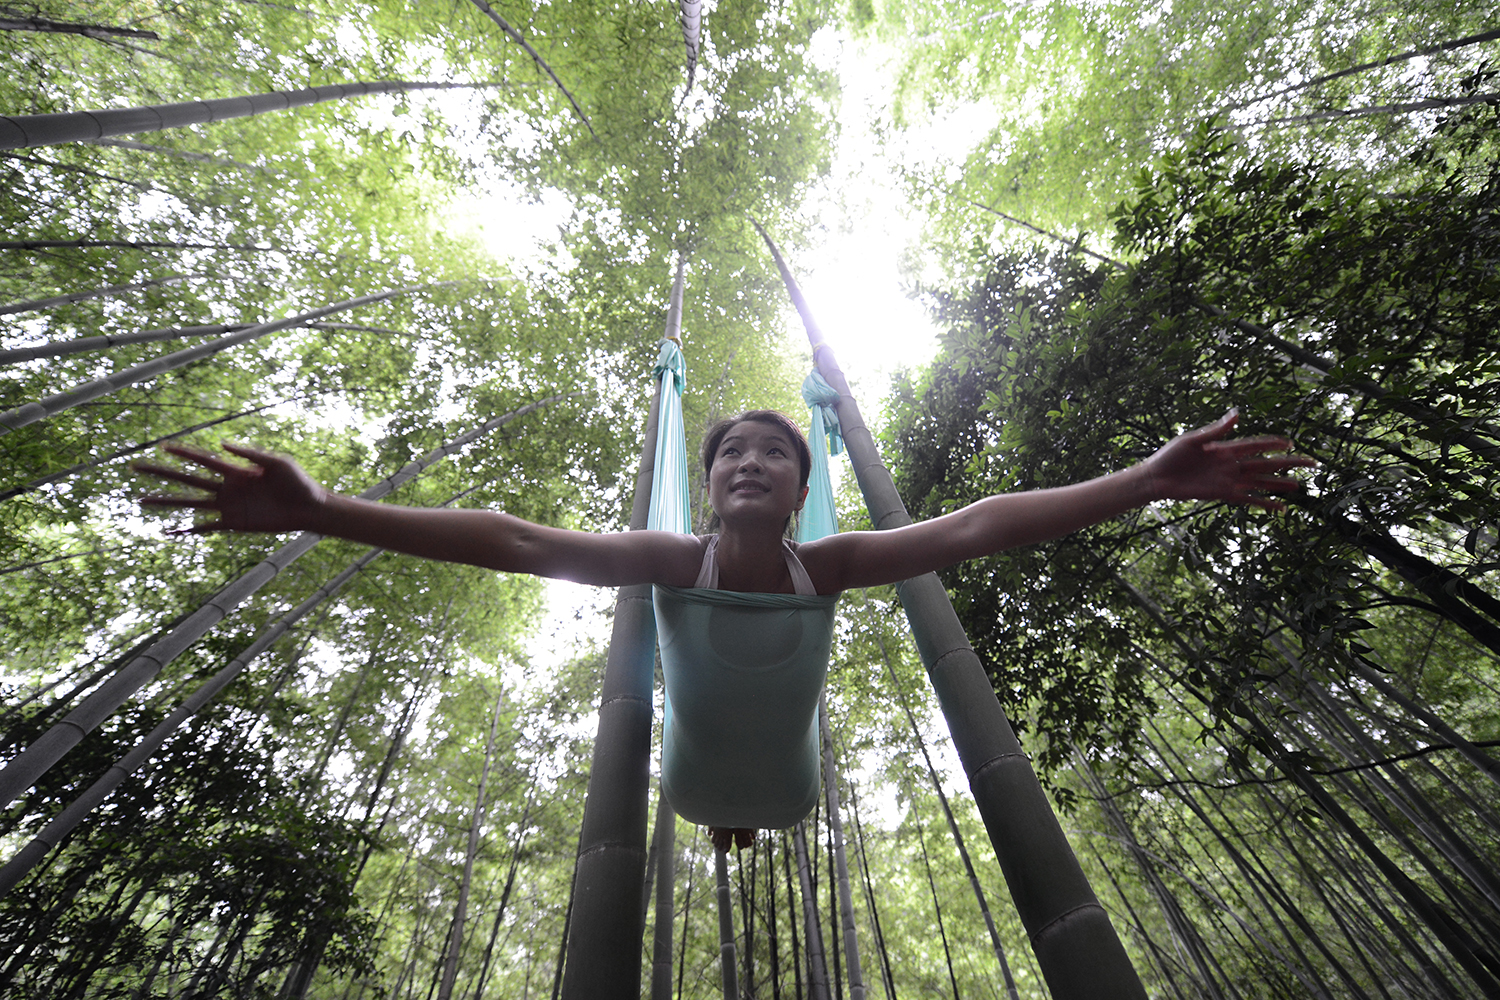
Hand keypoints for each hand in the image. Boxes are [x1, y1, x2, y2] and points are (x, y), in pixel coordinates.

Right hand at [134, 442, 329, 533]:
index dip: (182, 453)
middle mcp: (226, 487)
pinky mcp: (234, 523)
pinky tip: (169, 531)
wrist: (310, 508)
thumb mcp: (278, 463)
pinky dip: (187, 530)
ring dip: (165, 502)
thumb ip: (251, 454)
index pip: (202, 459)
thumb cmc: (299, 482)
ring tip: (141, 500)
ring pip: (189, 502)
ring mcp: (228, 506)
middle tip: (135, 467)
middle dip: (161, 473)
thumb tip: (221, 444)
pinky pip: (206, 527)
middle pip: (187, 478)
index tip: (161, 446)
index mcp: (236, 470)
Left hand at [1140, 410, 1314, 511]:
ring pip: (1261, 482)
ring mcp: (1228, 480)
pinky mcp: (1222, 494)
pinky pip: (1247, 499)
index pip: (1256, 445)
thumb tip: (1238, 414)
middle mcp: (1231, 464)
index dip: (1273, 443)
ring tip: (1299, 485)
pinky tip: (1279, 508)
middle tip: (1311, 462)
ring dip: (1279, 484)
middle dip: (1288, 462)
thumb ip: (1216, 430)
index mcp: (1225, 448)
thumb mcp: (1192, 440)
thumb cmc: (1170, 456)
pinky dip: (1263, 503)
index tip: (1291, 441)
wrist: (1156, 478)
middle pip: (1266, 463)